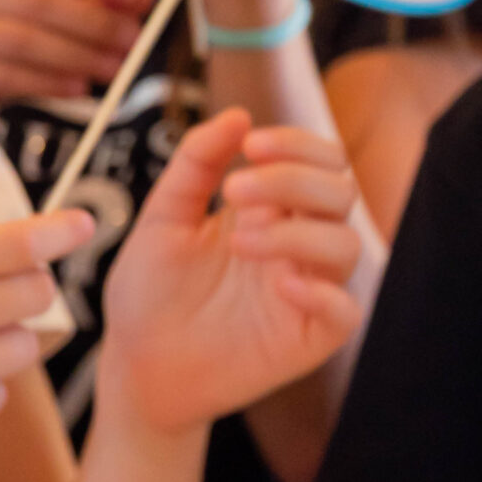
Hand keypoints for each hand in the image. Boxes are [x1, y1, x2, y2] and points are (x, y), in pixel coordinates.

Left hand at [100, 108, 359, 434]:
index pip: (317, 159)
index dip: (297, 143)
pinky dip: (323, 292)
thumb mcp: (161, 220)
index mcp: (269, 208)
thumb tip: (237, 115)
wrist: (135, 366)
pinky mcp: (308, 337)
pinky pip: (346, 311)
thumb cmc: (149, 296)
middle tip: (237, 190)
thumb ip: (195, 165)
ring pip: (346, 245)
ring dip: (299, 231)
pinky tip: (281, 284)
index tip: (251, 144)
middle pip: (339, 192)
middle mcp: (296, 243)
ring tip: (240, 240)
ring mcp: (306, 290)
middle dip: (293, 180)